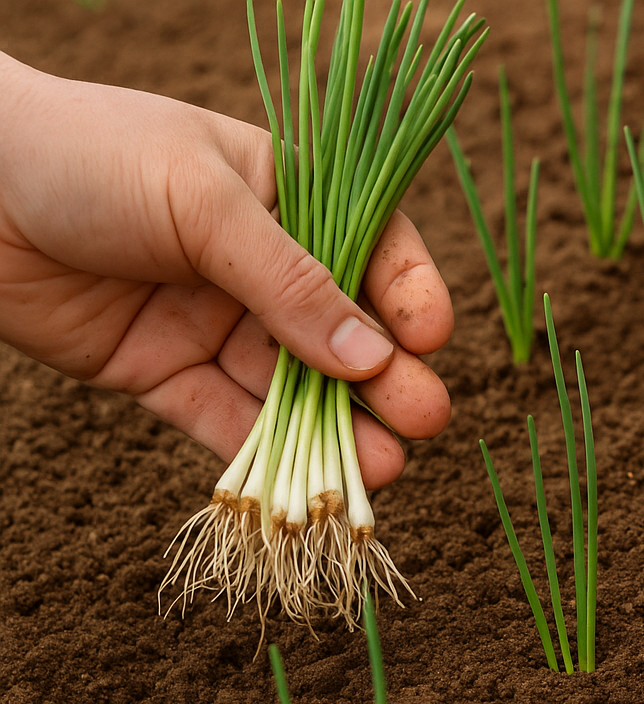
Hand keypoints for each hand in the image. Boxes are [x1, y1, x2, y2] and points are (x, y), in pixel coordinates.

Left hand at [0, 53, 453, 487]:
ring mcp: (211, 321)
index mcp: (284, 197)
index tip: (432, 339)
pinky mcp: (162, 372)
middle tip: (426, 420)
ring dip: (338, 431)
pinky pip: (221, 419)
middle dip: (386, 381)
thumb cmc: (90, 157)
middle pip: (340, 334)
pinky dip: (262, 455)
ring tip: (383, 469)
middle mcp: (257, 266)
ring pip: (289, 388)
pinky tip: (306, 484)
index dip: (406, 297)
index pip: (371, 249)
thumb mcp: (204, 202)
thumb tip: (374, 358)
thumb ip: (289, 282)